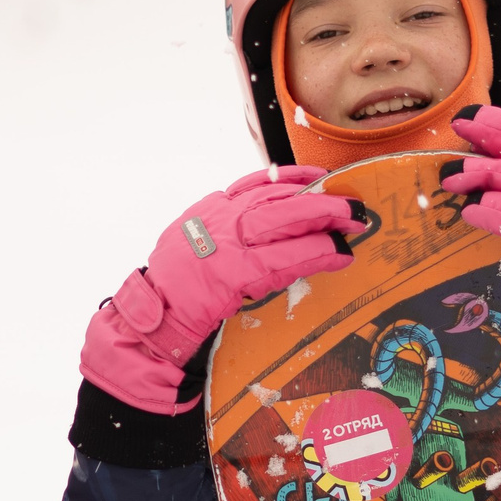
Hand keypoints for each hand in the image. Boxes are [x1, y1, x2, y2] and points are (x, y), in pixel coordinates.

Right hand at [80, 166, 355, 413]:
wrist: (147, 324)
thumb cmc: (172, 295)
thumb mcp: (193, 249)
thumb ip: (224, 236)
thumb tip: (262, 234)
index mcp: (207, 211)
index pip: (255, 183)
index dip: (292, 177)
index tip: (319, 176)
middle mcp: (216, 219)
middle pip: (276, 197)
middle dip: (318, 198)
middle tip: (350, 203)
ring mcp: (224, 244)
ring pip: (283, 220)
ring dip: (323, 220)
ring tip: (353, 224)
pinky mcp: (233, 272)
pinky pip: (284, 258)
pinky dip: (315, 255)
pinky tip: (338, 256)